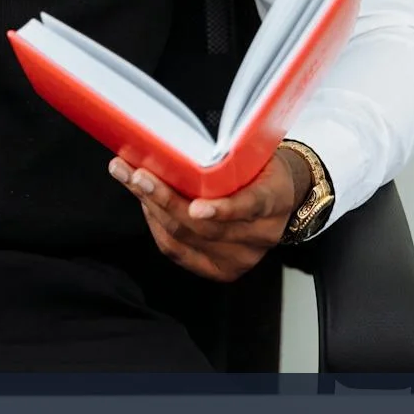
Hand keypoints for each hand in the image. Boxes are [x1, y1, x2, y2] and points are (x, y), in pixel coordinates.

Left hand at [109, 149, 308, 282]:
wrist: (282, 199)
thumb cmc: (262, 170)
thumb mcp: (257, 156)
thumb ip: (230, 158)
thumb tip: (179, 141)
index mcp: (274, 201)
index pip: (249, 206)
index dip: (222, 209)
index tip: (197, 207)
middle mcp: (260, 236)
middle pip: (204, 226)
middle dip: (163, 198)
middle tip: (136, 174)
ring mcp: (240, 259)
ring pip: (185, 238)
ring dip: (152, 209)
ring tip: (131, 182)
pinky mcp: (221, 271)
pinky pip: (178, 251)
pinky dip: (156, 226)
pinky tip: (145, 203)